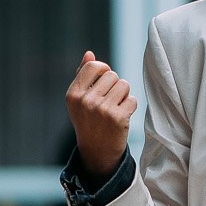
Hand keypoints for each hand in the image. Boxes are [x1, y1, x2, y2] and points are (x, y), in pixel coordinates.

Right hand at [65, 51, 136, 181]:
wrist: (97, 152)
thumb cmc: (89, 121)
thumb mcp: (80, 100)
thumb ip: (83, 76)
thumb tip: (89, 54)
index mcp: (73, 94)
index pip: (94, 66)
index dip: (103, 70)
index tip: (104, 81)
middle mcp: (86, 101)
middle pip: (112, 75)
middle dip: (114, 85)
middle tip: (109, 101)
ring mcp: (101, 110)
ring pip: (124, 85)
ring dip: (124, 95)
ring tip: (115, 107)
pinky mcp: (117, 118)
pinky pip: (132, 99)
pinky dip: (130, 106)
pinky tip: (122, 116)